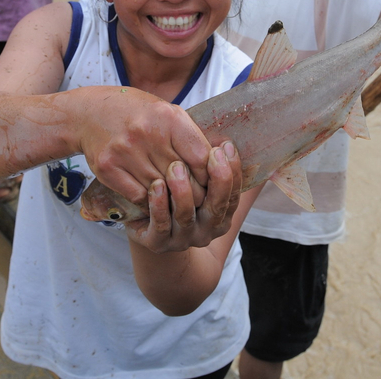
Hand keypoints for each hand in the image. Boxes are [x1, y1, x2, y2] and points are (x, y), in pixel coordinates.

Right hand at [78, 86, 210, 207]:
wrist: (89, 113)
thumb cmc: (136, 113)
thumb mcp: (166, 113)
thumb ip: (190, 137)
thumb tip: (219, 164)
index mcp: (169, 117)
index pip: (202, 158)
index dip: (211, 176)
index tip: (212, 184)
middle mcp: (147, 133)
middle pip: (183, 178)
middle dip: (193, 192)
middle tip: (198, 200)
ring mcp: (125, 151)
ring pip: (161, 190)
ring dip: (171, 199)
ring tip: (176, 200)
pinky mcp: (108, 168)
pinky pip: (139, 196)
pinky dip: (148, 200)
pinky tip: (152, 196)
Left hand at [126, 141, 242, 253]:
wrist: (147, 227)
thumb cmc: (176, 194)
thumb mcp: (198, 180)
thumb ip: (212, 163)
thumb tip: (229, 136)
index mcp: (222, 215)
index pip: (234, 193)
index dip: (233, 170)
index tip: (226, 145)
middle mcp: (206, 230)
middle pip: (217, 206)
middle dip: (218, 179)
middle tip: (212, 154)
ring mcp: (183, 239)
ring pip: (186, 215)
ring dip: (183, 191)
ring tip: (176, 166)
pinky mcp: (158, 244)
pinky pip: (160, 225)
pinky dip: (159, 205)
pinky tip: (156, 185)